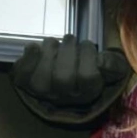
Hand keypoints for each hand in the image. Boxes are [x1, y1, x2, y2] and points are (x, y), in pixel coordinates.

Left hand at [12, 35, 130, 109]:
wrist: (60, 84)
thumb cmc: (85, 70)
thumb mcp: (106, 69)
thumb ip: (113, 65)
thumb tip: (103, 60)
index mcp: (87, 93)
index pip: (88, 77)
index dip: (88, 56)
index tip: (87, 46)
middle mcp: (63, 97)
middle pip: (63, 78)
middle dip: (67, 51)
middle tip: (70, 40)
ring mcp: (42, 92)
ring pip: (42, 76)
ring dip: (49, 51)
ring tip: (54, 44)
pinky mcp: (25, 84)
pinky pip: (22, 75)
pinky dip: (27, 58)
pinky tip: (35, 47)